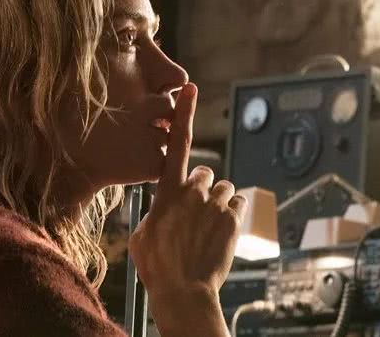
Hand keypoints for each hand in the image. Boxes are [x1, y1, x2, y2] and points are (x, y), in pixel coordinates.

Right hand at [128, 83, 247, 335]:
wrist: (183, 289)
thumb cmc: (157, 265)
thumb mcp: (141, 234)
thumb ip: (154, 211)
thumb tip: (161, 209)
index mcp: (168, 190)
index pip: (177, 143)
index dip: (184, 113)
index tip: (190, 89)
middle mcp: (194, 189)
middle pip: (204, 173)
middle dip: (201, 187)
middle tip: (193, 214)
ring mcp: (216, 203)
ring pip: (223, 188)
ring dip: (217, 202)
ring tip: (206, 228)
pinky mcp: (234, 218)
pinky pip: (238, 202)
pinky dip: (232, 212)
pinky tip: (220, 230)